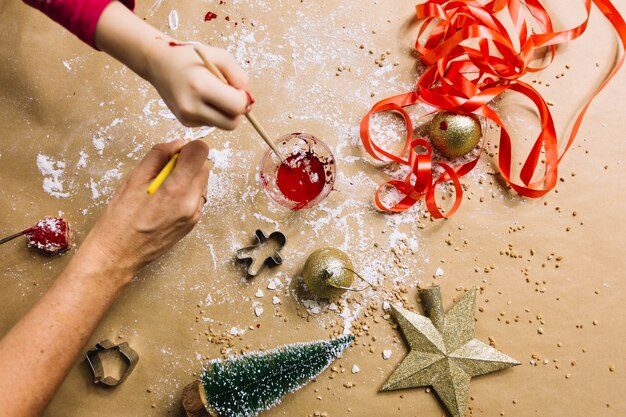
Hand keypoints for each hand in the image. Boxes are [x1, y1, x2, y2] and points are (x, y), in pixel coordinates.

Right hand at [81, 139, 209, 279]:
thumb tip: (176, 143)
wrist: (119, 254)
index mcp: (176, 190)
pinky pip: (197, 198)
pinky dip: (186, 193)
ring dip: (188, 178)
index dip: (188, 147)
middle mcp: (190, 203)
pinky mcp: (193, 224)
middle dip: (187, 163)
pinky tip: (166, 200)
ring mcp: (194, 215)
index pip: (200, 152)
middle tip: (163, 171)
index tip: (175, 152)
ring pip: (202, 183)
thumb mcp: (133, 180)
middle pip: (204, 167)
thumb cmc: (120, 221)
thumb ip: (158, 156)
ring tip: (162, 188)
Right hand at [145, 42, 249, 129]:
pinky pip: (211, 123)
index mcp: (200, 86)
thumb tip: (248, 98)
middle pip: (232, 123)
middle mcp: (192, 106)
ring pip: (222, 125)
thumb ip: (238, 75)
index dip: (244, 99)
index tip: (239, 90)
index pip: (237, 106)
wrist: (158, 63)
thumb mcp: (219, 56)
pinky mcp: (186, 123)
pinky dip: (213, 113)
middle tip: (231, 95)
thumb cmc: (190, 57)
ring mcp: (187, 117)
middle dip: (237, 111)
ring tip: (213, 93)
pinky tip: (202, 98)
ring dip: (225, 112)